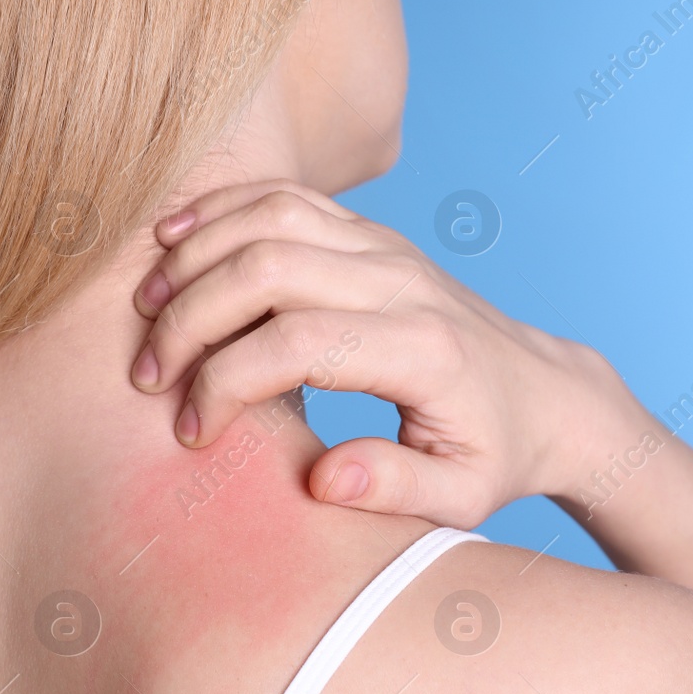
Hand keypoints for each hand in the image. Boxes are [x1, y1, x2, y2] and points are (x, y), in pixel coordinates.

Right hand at [128, 180, 650, 527]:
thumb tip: (321, 477)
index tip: (191, 432)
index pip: (298, 344)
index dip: (226, 383)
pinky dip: (222, 210)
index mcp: (422, 351)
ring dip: (196, 255)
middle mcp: (402, 283)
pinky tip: (174, 241)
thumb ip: (395, 489)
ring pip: (272, 215)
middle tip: (146, 374)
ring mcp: (386, 247)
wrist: (547, 394)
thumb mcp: (463, 496)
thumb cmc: (496, 453)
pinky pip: (288, 196)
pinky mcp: (371, 233)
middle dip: (189, 318)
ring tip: (144, 307)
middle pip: (270, 268)